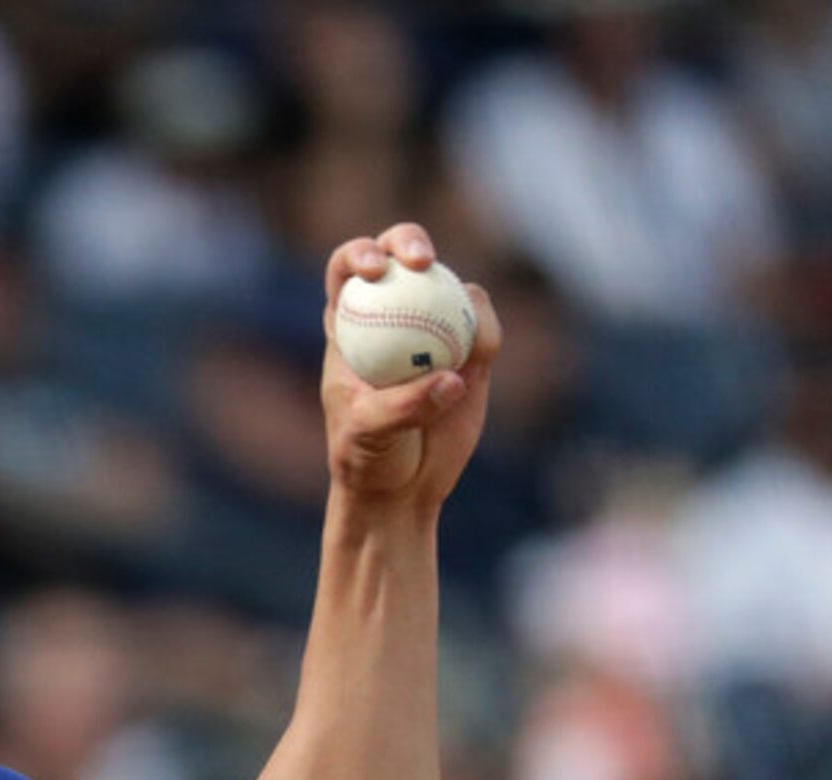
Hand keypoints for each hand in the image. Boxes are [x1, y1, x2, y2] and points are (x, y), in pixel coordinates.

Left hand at [320, 223, 501, 516]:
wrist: (401, 487)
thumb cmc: (367, 458)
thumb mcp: (370, 433)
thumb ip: (404, 405)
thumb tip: (451, 378)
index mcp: (348, 326)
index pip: (345, 271)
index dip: (358, 253)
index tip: (375, 268)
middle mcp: (391, 315)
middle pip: (399, 255)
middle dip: (409, 240)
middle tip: (422, 260)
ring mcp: (433, 328)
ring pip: (450, 286)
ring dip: (457, 297)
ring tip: (458, 349)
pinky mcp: (472, 349)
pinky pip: (484, 325)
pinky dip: (485, 332)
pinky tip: (478, 360)